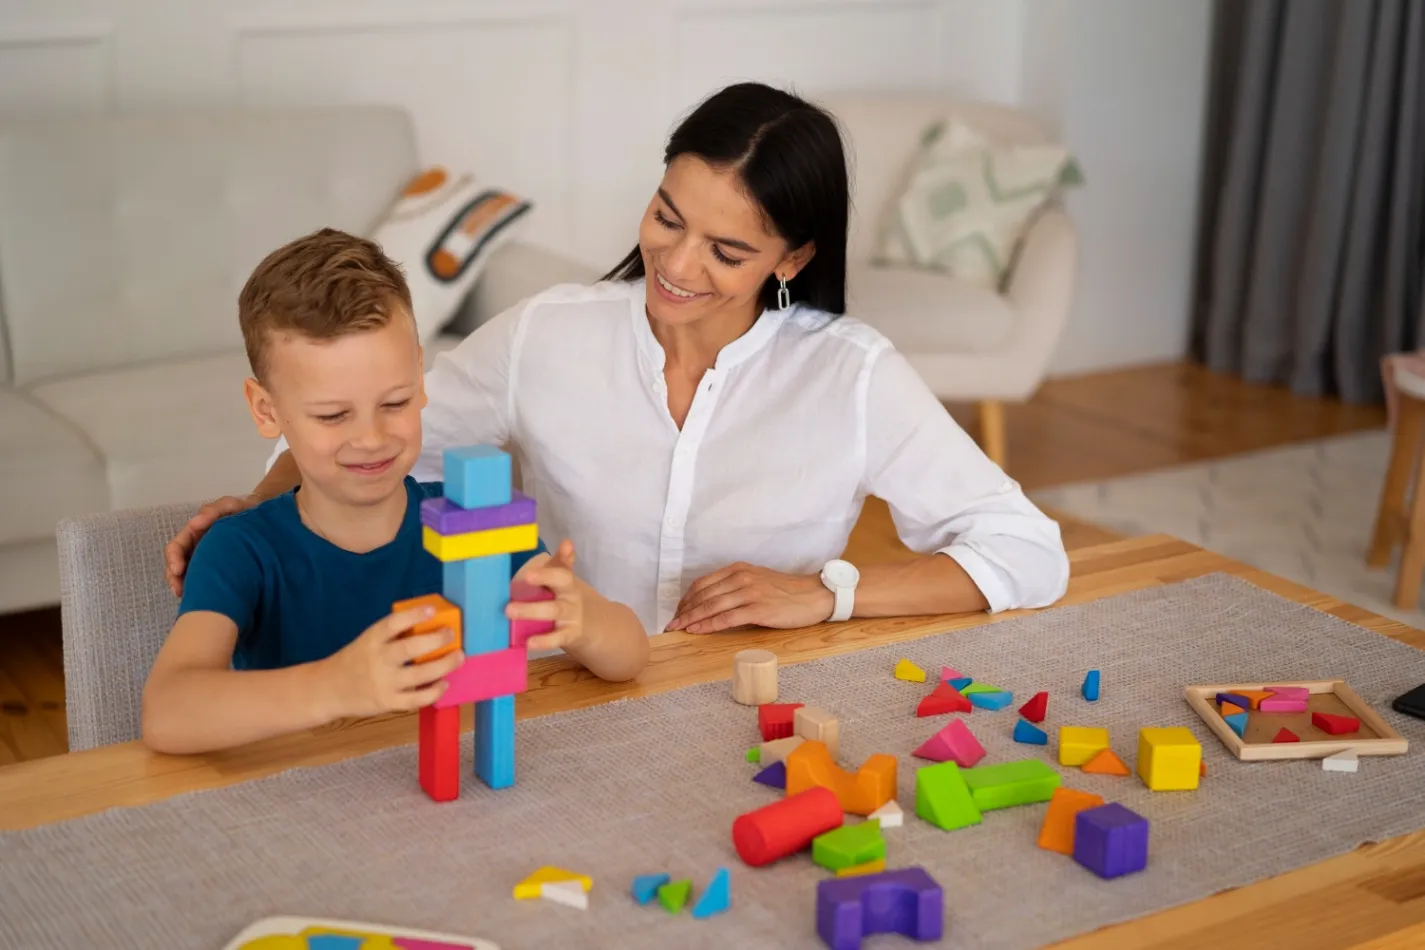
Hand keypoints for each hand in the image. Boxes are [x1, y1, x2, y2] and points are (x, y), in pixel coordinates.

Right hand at [164, 494, 262, 596]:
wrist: (264, 521)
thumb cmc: (244, 511)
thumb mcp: (230, 505)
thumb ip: (214, 510)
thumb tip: (195, 523)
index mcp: (195, 533)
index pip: (176, 547)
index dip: (173, 558)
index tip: (178, 569)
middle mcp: (196, 548)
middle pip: (176, 566)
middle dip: (175, 579)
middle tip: (180, 590)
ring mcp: (205, 560)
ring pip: (187, 577)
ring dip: (185, 587)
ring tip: (189, 598)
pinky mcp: (217, 571)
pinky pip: (203, 582)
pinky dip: (200, 590)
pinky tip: (206, 598)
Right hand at [317, 604, 464, 718]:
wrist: (329, 690)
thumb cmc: (356, 660)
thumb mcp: (368, 641)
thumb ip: (393, 636)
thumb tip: (431, 624)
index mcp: (372, 639)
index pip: (393, 623)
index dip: (414, 615)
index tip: (432, 610)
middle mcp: (378, 660)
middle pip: (409, 648)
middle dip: (435, 640)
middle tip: (451, 634)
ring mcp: (384, 683)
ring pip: (419, 675)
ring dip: (443, 665)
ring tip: (459, 657)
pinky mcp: (388, 702)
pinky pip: (416, 699)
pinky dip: (434, 692)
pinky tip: (444, 684)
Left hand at [508, 540, 585, 652]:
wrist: (589, 625)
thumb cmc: (564, 598)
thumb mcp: (562, 581)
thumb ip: (558, 563)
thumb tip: (567, 542)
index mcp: (566, 581)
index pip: (560, 567)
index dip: (550, 564)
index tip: (536, 562)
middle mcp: (570, 595)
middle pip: (562, 582)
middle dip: (544, 577)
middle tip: (523, 576)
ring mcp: (570, 615)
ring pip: (553, 610)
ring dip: (531, 610)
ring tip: (510, 611)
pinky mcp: (569, 635)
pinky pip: (556, 638)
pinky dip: (544, 641)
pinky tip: (529, 643)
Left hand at [668, 562, 834, 632]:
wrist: (815, 595)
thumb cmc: (788, 592)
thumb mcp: (758, 581)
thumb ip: (737, 587)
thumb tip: (714, 602)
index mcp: (739, 569)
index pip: (703, 584)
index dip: (687, 599)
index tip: (677, 612)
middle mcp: (741, 578)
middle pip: (703, 595)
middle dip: (684, 611)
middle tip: (671, 624)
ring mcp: (749, 593)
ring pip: (710, 606)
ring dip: (690, 619)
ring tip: (677, 630)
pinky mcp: (758, 609)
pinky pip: (725, 618)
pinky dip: (707, 625)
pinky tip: (696, 631)